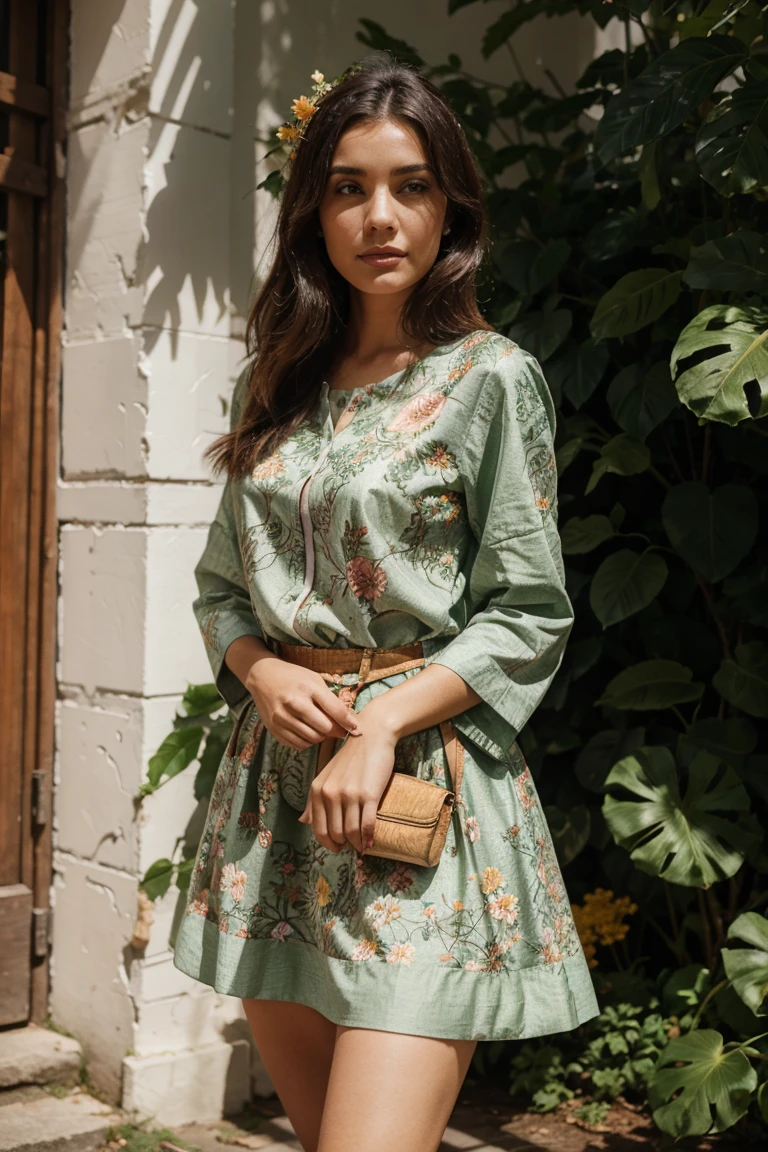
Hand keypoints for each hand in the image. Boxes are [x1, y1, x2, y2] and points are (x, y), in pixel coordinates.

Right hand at [245, 656, 360, 749]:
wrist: (263, 676)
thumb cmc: (294, 677)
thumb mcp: (315, 680)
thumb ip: (331, 700)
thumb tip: (351, 721)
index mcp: (308, 687)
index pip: (336, 710)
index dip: (349, 722)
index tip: (356, 728)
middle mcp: (294, 703)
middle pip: (325, 728)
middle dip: (335, 730)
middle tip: (337, 728)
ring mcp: (281, 717)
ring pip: (312, 739)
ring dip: (321, 737)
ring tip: (320, 727)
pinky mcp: (273, 728)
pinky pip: (298, 744)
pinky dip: (307, 742)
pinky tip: (307, 731)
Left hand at [297, 711, 399, 853]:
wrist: (372, 735)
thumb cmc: (351, 757)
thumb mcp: (326, 776)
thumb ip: (314, 800)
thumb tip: (302, 822)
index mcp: (317, 790)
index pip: (318, 829)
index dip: (328, 843)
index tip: (338, 846)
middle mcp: (330, 793)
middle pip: (335, 834)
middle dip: (344, 845)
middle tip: (352, 847)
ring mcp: (350, 794)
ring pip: (351, 832)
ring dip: (357, 844)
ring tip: (362, 845)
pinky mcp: (369, 794)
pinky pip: (367, 824)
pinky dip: (369, 837)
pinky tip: (371, 840)